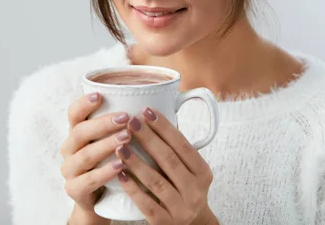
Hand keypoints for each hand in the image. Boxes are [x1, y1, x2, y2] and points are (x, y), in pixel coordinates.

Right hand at [59, 92, 130, 214]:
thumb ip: (129, 123)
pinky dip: (104, 172)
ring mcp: (70, 170)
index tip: (100, 95)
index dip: (84, 104)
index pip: (74, 113)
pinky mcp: (74, 190)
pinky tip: (120, 166)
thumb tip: (166, 101)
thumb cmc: (114, 161)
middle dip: (103, 124)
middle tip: (126, 118)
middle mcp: (70, 149)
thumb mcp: (117, 140)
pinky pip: (87, 180)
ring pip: (84, 155)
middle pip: (79, 132)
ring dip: (106, 145)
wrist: (103, 199)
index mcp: (78, 132)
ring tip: (126, 139)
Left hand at [115, 108, 216, 224]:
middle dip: (148, 139)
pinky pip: (146, 204)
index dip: (165, 128)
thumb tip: (153, 119)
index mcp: (203, 173)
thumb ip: (178, 152)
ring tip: (120, 146)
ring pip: (156, 182)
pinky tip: (120, 174)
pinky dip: (132, 188)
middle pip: (169, 160)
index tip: (148, 111)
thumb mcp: (191, 171)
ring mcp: (181, 209)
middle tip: (131, 122)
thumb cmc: (185, 190)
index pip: (184, 146)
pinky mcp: (165, 223)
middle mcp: (195, 191)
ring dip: (137, 162)